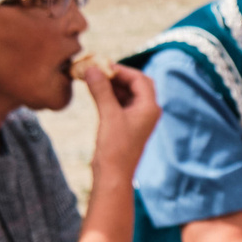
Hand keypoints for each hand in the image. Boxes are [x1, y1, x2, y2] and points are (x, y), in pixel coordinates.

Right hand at [83, 60, 160, 179]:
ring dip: (111, 85)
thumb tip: (92, 68)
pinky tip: (95, 92)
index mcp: (150, 107)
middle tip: (97, 70)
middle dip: (117, 76)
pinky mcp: (127, 125)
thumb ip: (101, 90)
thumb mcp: (108, 115)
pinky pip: (120, 103)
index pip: (139, 79)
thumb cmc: (115, 147)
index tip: (102, 65)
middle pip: (135, 84)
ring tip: (92, 79)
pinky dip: (109, 95)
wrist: (113, 175)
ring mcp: (138, 118)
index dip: (121, 70)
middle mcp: (147, 111)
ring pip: (127, 93)